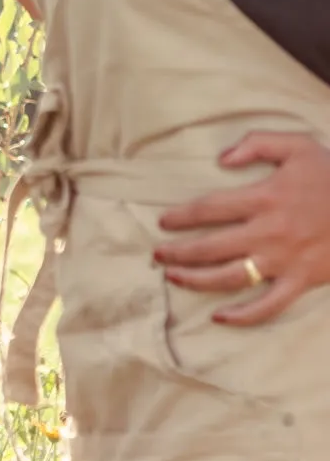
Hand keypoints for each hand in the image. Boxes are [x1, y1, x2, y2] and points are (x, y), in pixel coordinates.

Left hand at [155, 132, 329, 324]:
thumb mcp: (298, 145)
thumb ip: (257, 143)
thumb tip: (222, 159)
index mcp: (264, 198)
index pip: (209, 209)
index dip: (181, 216)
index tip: (164, 222)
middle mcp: (269, 232)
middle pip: (211, 247)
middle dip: (179, 252)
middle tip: (158, 254)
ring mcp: (285, 261)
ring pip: (231, 277)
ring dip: (197, 280)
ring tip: (173, 277)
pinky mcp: (303, 281)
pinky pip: (269, 305)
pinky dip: (244, 315)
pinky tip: (220, 317)